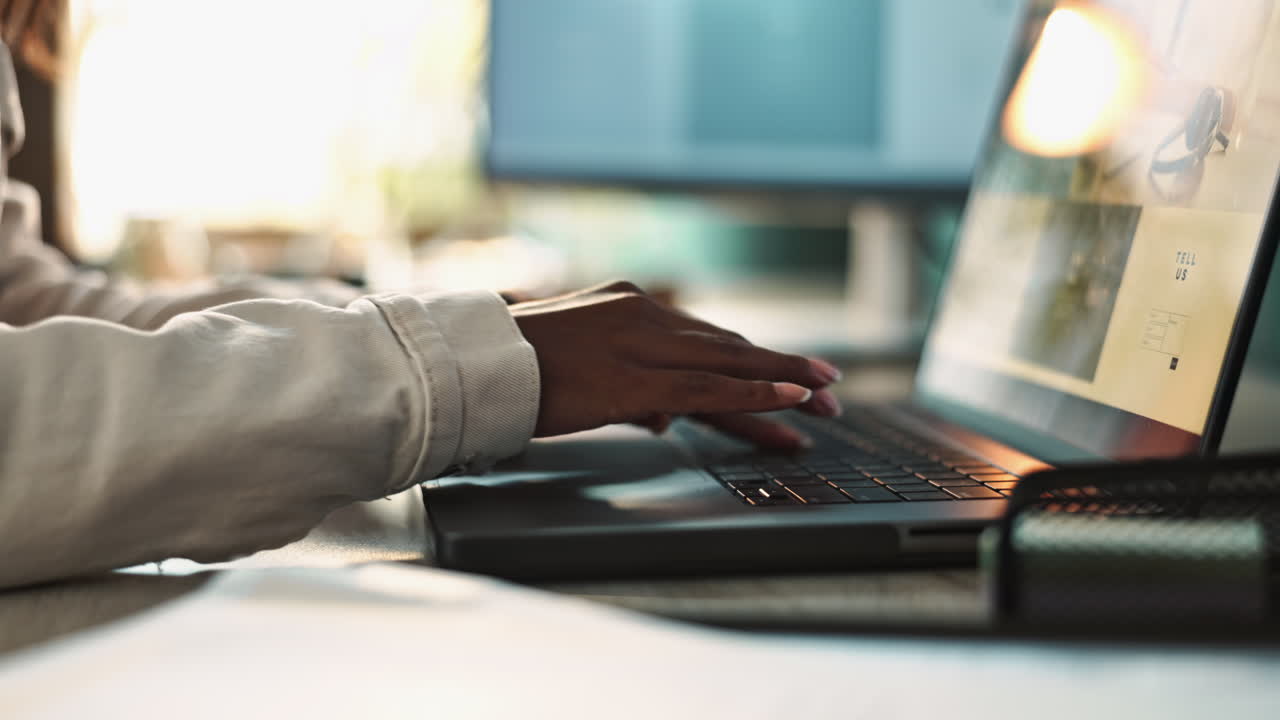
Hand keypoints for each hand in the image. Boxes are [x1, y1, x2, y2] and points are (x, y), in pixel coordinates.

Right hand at [510, 281, 841, 450]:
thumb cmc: (516, 370)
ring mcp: (641, 345)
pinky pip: (707, 386)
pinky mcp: (634, 377)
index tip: (790, 377)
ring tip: (827, 399)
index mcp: (631, 309)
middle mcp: (644, 317)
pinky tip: (790, 399)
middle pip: (728, 347)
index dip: (752, 361)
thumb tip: (666, 419)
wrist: (472, 364)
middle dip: (782, 370)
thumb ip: (633, 392)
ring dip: (784, 380)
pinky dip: (755, 390)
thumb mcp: (583, 370)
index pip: (706, 339)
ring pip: (729, 362)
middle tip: (829, 391)